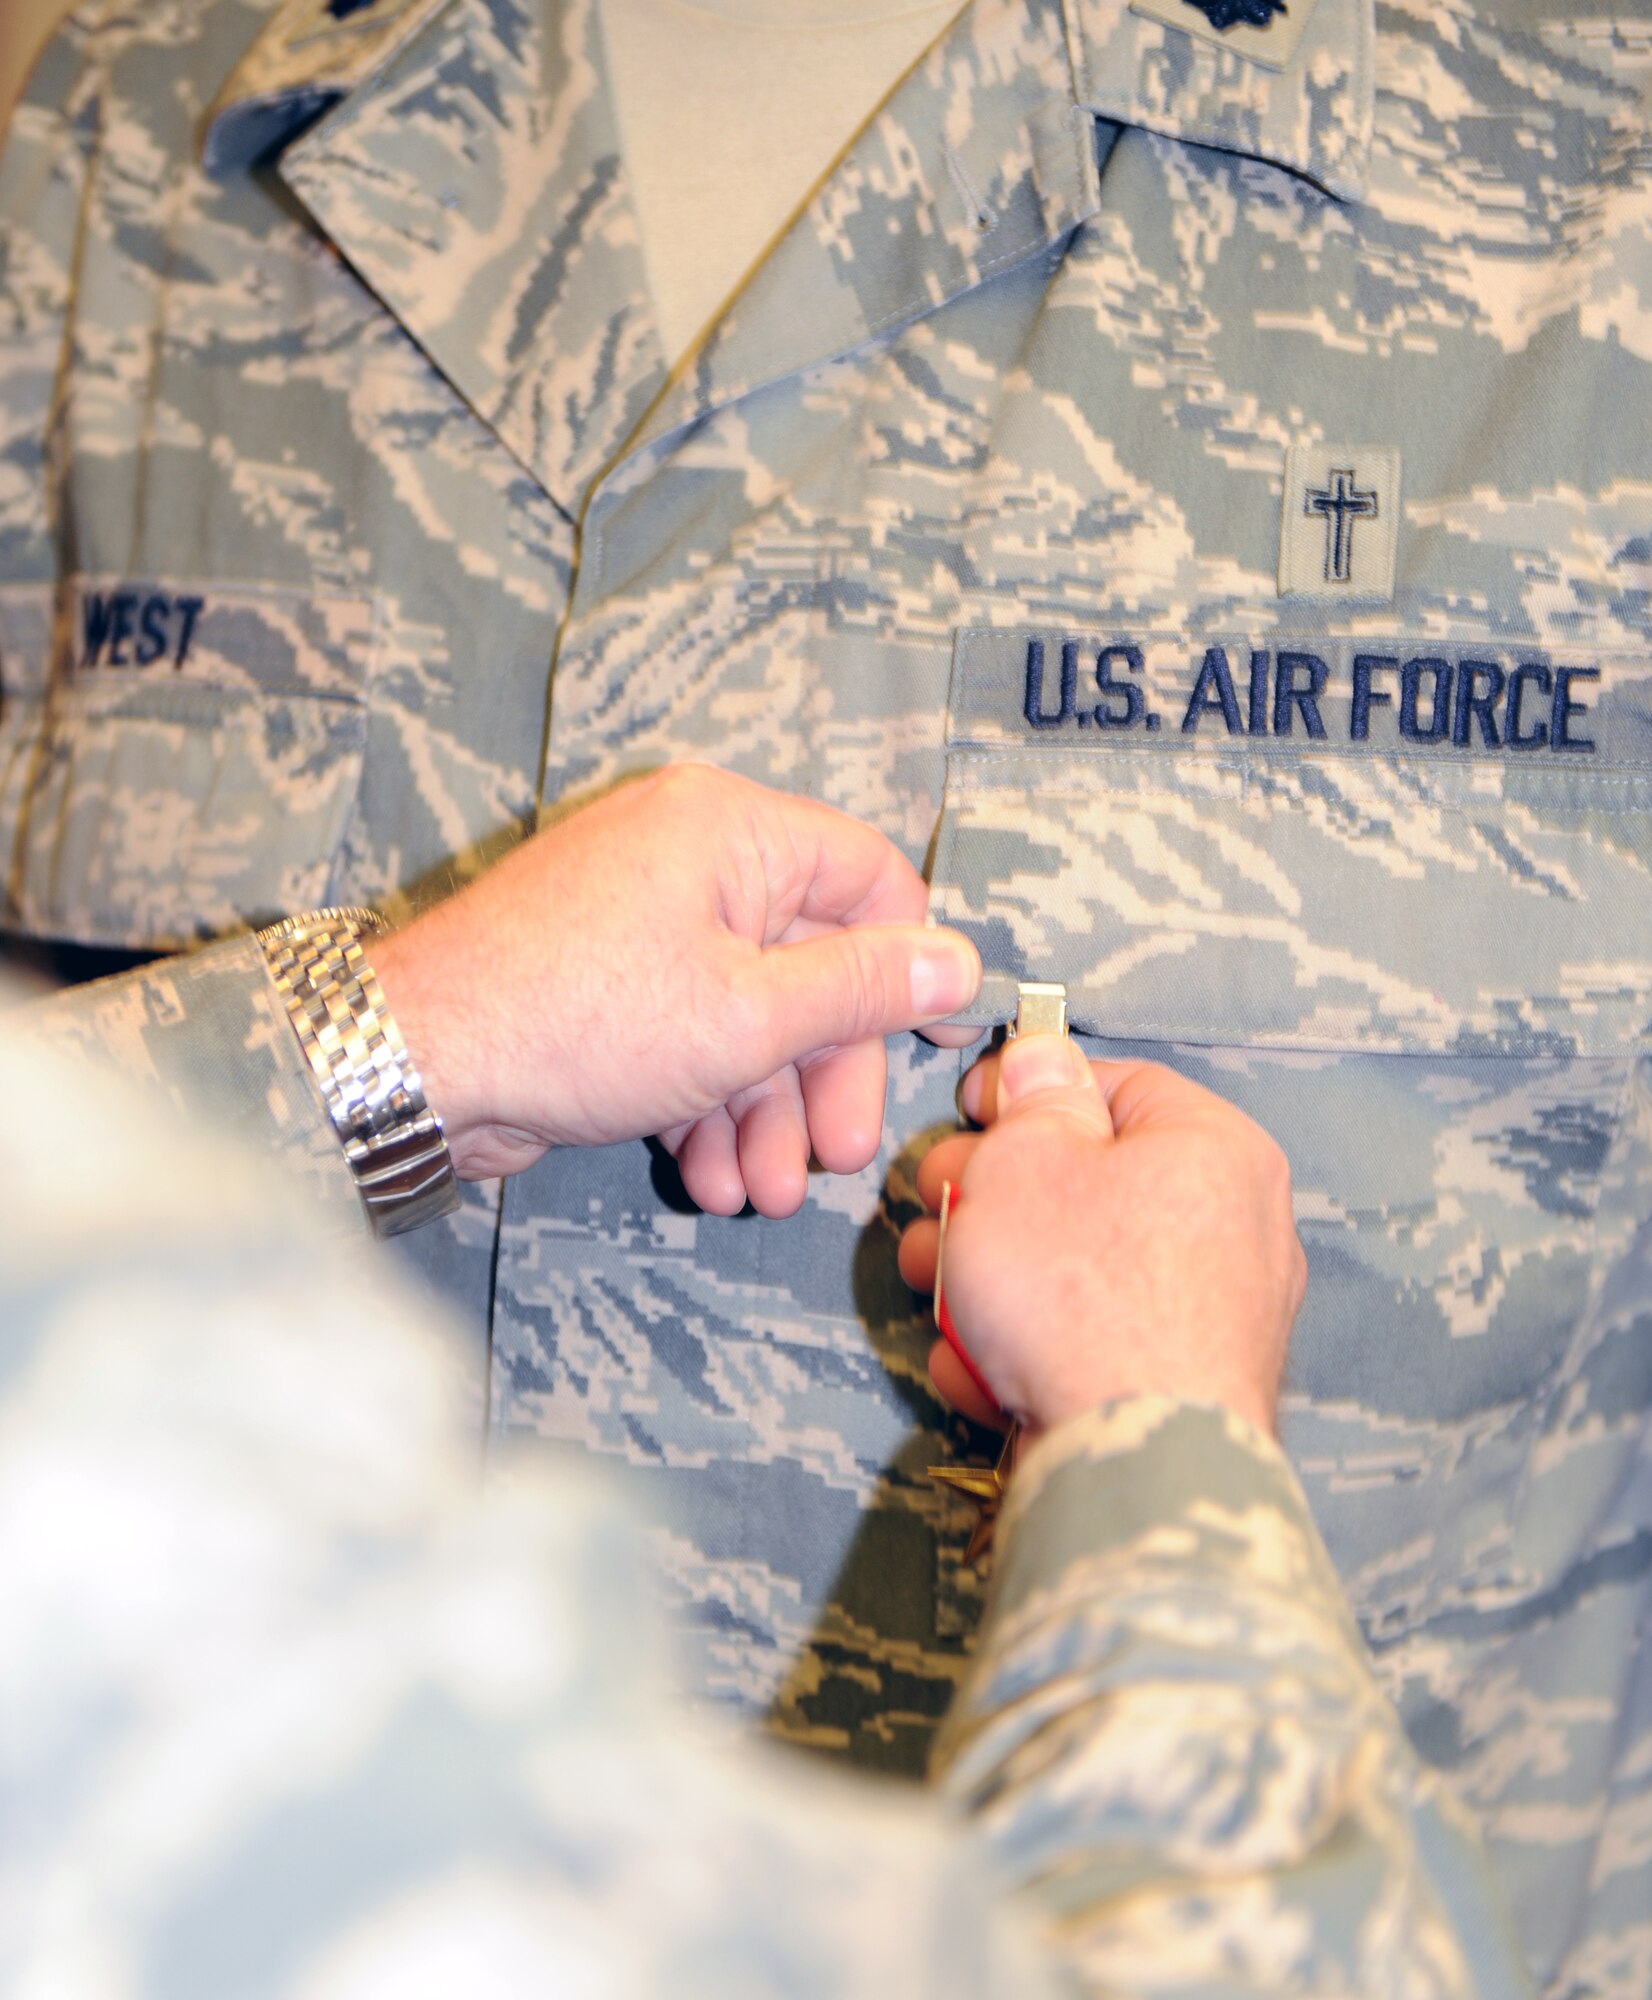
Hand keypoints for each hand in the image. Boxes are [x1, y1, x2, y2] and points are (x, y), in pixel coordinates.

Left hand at [372, 766, 981, 1213]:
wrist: (415, 1065)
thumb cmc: (575, 1019)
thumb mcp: (749, 1017)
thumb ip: (861, 991)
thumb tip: (957, 963)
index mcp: (731, 828)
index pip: (867, 876)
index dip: (907, 964)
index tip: (930, 1044)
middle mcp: (689, 858)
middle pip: (807, 964)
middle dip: (820, 1076)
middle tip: (831, 1159)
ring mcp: (642, 920)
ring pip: (746, 1015)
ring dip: (761, 1112)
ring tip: (756, 1193)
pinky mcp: (605, 981)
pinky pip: (687, 1034)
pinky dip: (703, 1104)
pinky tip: (704, 1178)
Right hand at [898, 1036, 1305, 1437]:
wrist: (1132, 1463)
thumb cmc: (1086, 1300)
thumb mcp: (1024, 1160)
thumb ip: (1029, 1100)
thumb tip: (1042, 1059)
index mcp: (1215, 1148)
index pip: (1114, 1082)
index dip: (1027, 1089)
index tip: (968, 1112)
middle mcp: (1235, 1227)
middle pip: (1088, 1182)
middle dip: (988, 1198)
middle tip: (934, 1208)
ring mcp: (1214, 1316)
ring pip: (1078, 1269)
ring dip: (990, 1277)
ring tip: (937, 1293)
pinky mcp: (1181, 1388)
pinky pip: (1093, 1342)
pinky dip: (1031, 1349)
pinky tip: (979, 1367)